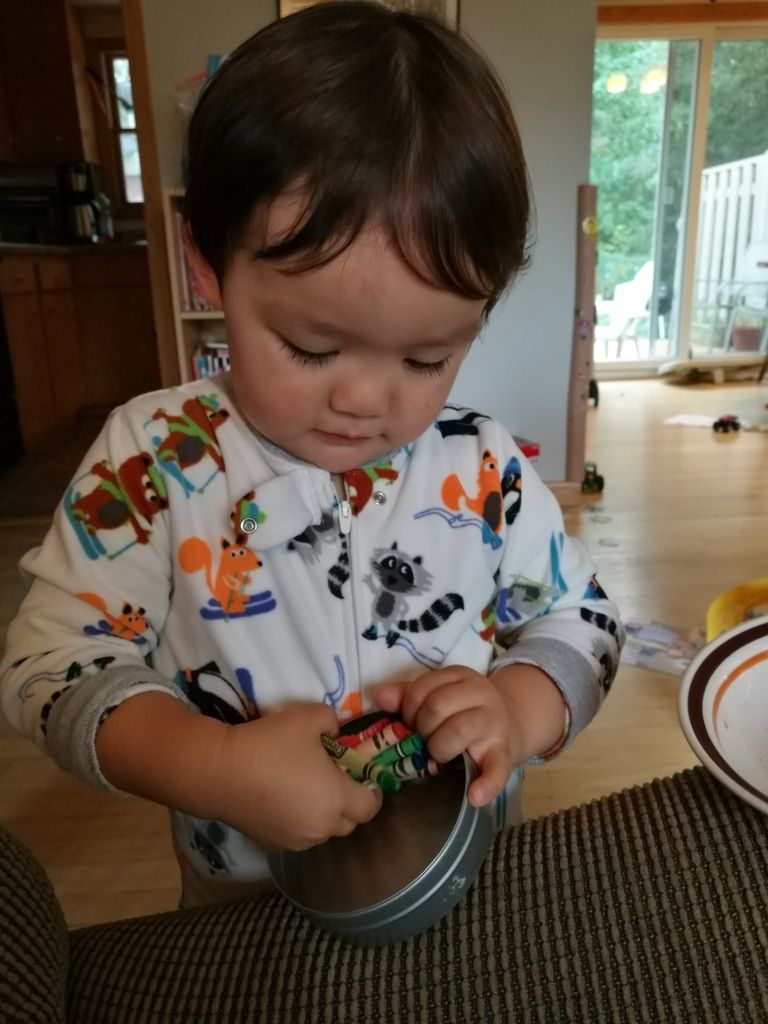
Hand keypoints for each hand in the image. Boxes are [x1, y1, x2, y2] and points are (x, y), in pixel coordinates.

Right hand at [209, 702, 382, 849]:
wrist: (218, 771)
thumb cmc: (269, 743)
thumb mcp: (310, 717)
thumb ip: (334, 722)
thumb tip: (337, 733)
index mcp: (336, 799)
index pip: (371, 805)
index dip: (373, 790)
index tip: (365, 774)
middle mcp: (321, 827)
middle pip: (351, 822)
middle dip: (350, 802)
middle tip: (337, 777)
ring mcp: (297, 839)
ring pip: (325, 830)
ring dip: (326, 812)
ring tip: (308, 787)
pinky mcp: (274, 843)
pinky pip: (301, 833)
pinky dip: (302, 819)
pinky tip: (285, 797)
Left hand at [375, 666, 523, 807]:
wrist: (510, 722)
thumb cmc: (465, 709)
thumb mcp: (441, 693)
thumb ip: (409, 694)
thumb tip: (382, 698)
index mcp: (460, 677)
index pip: (422, 688)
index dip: (409, 708)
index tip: (412, 721)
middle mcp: (481, 694)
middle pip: (437, 707)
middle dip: (422, 728)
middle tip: (425, 739)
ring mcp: (494, 724)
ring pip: (458, 730)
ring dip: (439, 748)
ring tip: (438, 754)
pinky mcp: (505, 753)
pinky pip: (496, 770)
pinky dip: (484, 785)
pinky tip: (474, 796)